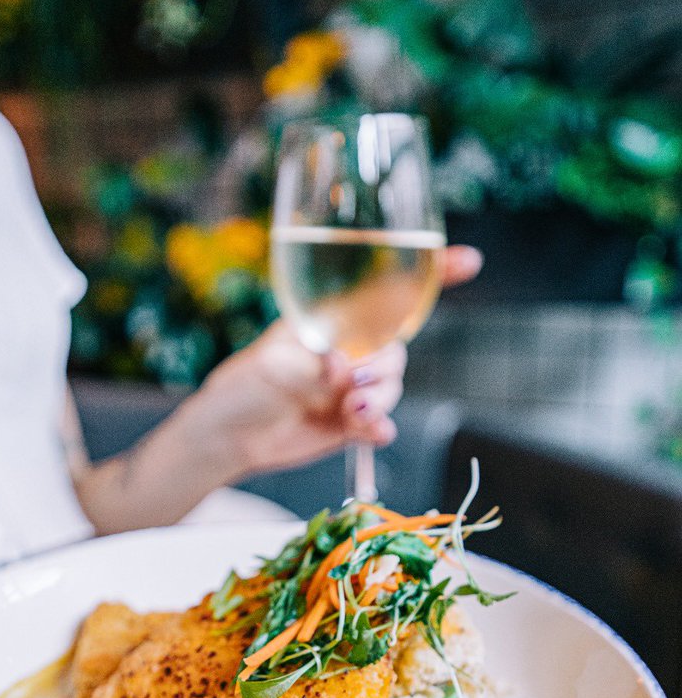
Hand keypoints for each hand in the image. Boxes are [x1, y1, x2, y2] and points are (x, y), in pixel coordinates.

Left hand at [188, 244, 482, 476]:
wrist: (229, 436)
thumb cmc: (246, 384)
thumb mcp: (274, 361)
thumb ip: (314, 362)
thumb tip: (343, 368)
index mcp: (336, 320)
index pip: (389, 293)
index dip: (432, 274)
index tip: (468, 261)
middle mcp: (353, 350)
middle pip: (397, 347)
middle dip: (382, 362)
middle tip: (346, 379)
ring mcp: (355, 388)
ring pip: (392, 386)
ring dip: (376, 397)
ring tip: (347, 407)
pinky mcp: (353, 424)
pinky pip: (380, 423)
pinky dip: (377, 426)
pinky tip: (367, 430)